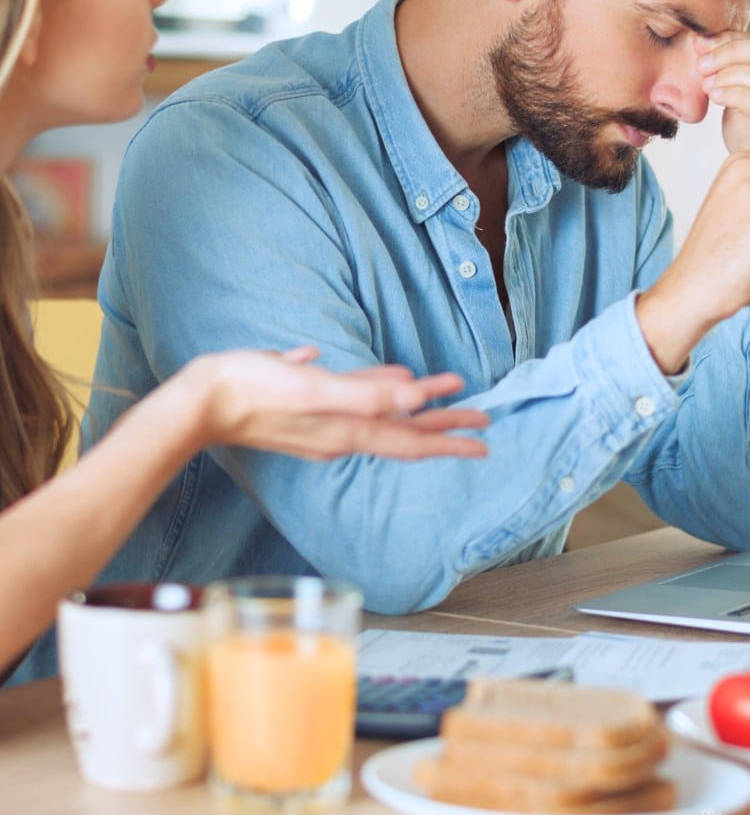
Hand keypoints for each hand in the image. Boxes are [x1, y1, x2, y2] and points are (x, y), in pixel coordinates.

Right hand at [191, 350, 488, 460]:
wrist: (199, 401)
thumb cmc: (252, 391)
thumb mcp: (314, 389)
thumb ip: (366, 394)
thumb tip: (417, 398)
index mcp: (347, 430)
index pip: (411, 440)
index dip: (450, 438)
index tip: (486, 438)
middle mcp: (339, 431)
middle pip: (403, 430)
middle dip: (444, 423)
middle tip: (482, 416)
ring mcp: (321, 420)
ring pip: (380, 413)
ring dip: (413, 405)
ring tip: (441, 393)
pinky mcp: (303, 402)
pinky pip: (351, 396)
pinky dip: (373, 386)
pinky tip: (374, 374)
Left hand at [695, 31, 749, 154]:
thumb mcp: (748, 88)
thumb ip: (736, 62)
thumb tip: (701, 38)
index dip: (737, 40)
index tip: (703, 45)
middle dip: (735, 52)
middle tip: (703, 62)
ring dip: (733, 74)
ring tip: (707, 82)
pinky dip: (736, 95)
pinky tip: (716, 97)